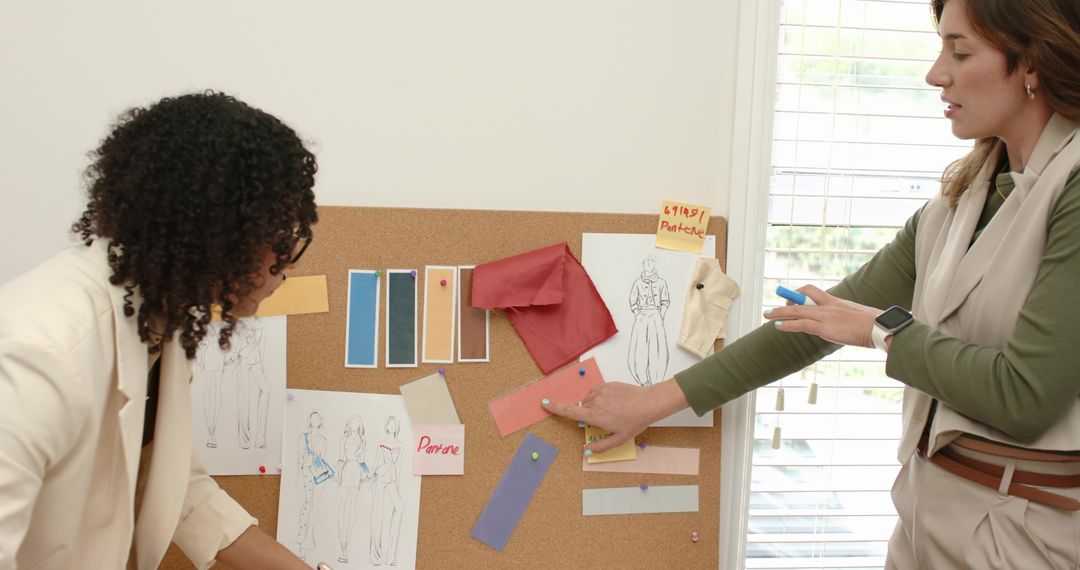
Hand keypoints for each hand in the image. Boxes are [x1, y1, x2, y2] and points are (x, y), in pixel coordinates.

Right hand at [542, 379, 688, 453]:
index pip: (570, 412)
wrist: (648, 403)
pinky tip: (612, 402)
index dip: (555, 407)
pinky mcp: (607, 384)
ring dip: (593, 405)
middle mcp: (595, 402)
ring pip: (589, 399)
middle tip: (604, 419)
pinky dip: (600, 396)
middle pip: (582, 407)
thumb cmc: (634, 422)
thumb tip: (586, 451)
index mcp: (595, 416)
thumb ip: (601, 446)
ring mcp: (601, 391)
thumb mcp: (619, 439)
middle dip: (587, 414)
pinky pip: (597, 391)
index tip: (544, 403)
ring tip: (610, 411)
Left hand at [763, 285, 878, 347]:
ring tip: (767, 314)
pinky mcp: (824, 328)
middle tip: (773, 307)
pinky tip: (778, 326)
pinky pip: (801, 324)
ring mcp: (824, 316)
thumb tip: (843, 324)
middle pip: (800, 299)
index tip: (792, 297)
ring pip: (796, 311)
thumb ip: (845, 317)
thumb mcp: (857, 316)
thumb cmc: (872, 324)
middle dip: (784, 302)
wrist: (877, 327)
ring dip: (779, 313)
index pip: (813, 291)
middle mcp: (827, 306)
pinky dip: (787, 324)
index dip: (800, 292)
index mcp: (835, 301)